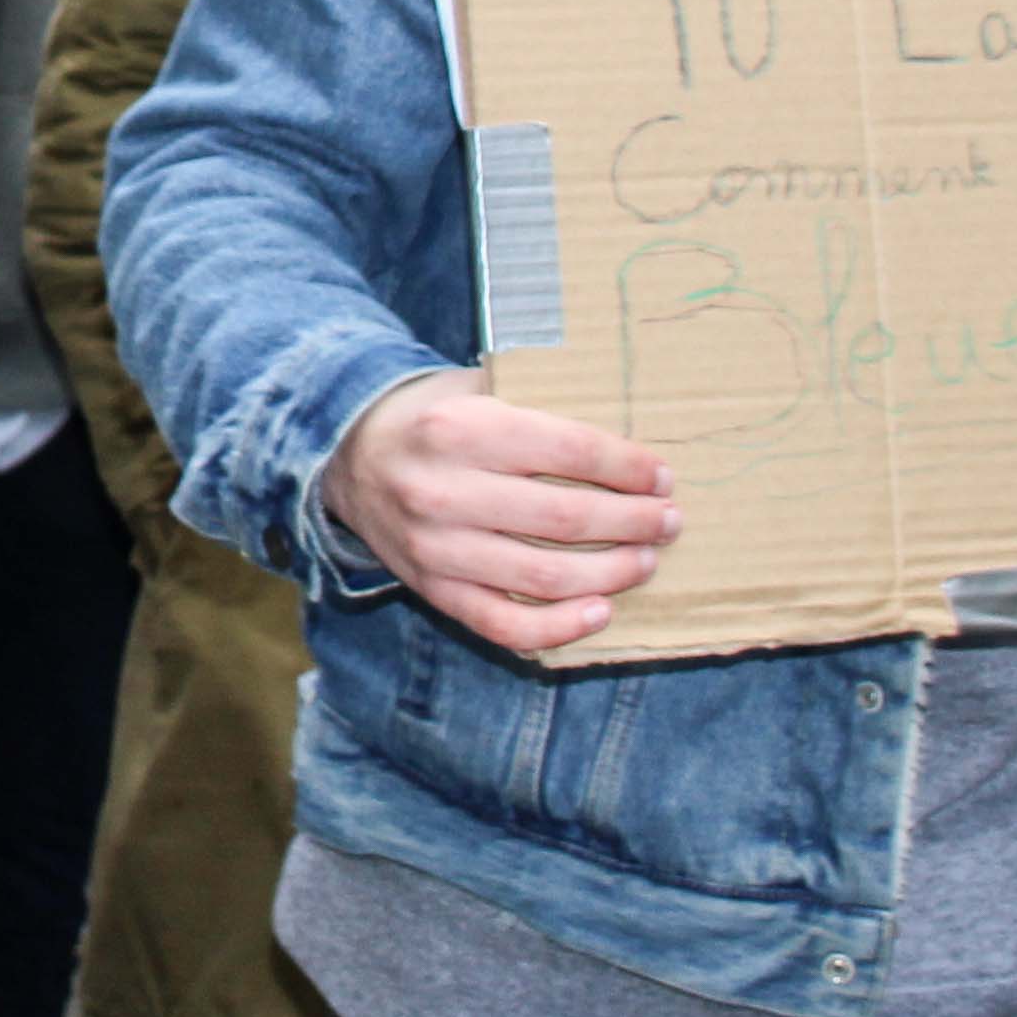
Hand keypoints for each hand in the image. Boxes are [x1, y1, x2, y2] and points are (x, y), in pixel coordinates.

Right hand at [315, 370, 679, 655]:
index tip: (662, 477)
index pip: (567, 451)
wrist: (347, 457)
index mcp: (460, 430)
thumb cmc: (431, 420)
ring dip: (611, 573)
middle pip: (564, 518)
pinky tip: (600, 611)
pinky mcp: (433, 590)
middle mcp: (443, 492)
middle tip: (668, 521)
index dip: (627, 468)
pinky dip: (559, 626)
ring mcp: (436, 549)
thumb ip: (535, 404)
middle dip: (632, 522)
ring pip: (544, 576)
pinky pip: (503, 623)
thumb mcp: (472, 389)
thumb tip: (626, 432)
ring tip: (646, 560)